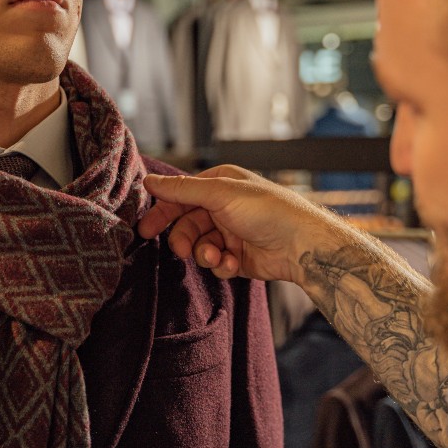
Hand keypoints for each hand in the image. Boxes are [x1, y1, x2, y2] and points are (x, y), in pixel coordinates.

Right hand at [137, 165, 353, 283]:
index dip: (163, 213)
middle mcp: (223, 207)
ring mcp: (230, 233)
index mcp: (219, 184)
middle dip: (185, 240)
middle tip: (182, 251)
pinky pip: (215, 264)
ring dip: (205, 255)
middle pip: (186, 225)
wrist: (301, 245)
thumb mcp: (220, 194)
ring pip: (199, 247)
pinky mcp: (237, 257)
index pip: (181, 197)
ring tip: (217, 257)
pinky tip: (233, 264)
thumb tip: (149, 181)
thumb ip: (182, 190)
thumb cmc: (267, 210)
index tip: (146, 230)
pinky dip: (221, 266)